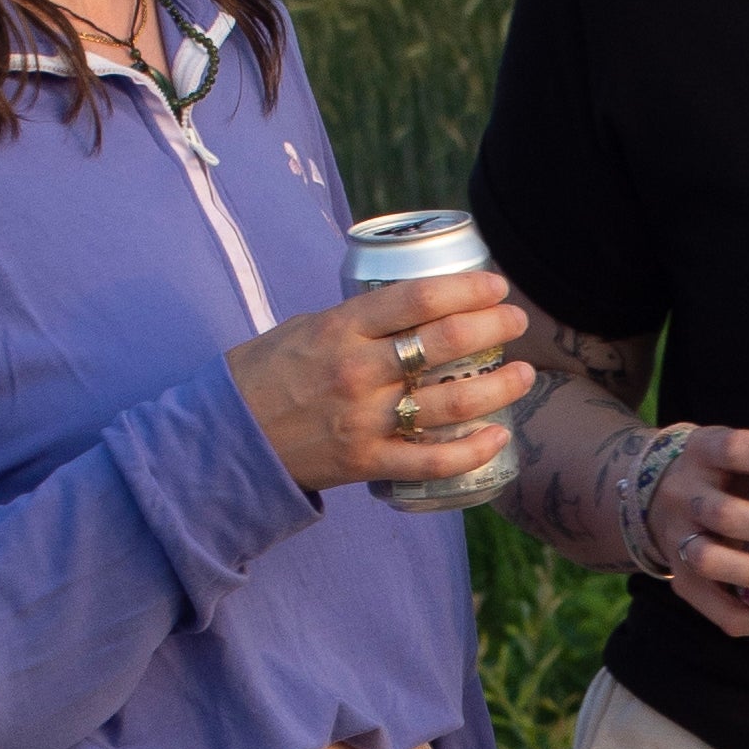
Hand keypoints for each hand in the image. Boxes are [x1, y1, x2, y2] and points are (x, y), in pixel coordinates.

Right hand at [226, 271, 531, 495]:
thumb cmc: (263, 375)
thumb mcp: (304, 328)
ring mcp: (365, 420)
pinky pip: (433, 461)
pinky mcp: (368, 463)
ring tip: (524, 374)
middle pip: (446, 343)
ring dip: (499, 386)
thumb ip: (357, 320)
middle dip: (495, 327)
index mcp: (341, 328)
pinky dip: (473, 450)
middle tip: (517, 321)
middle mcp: (358, 371)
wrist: (224, 439)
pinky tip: (500, 436)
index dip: (468, 288)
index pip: (419, 298)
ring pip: (452, 402)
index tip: (496, 285)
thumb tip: (410, 309)